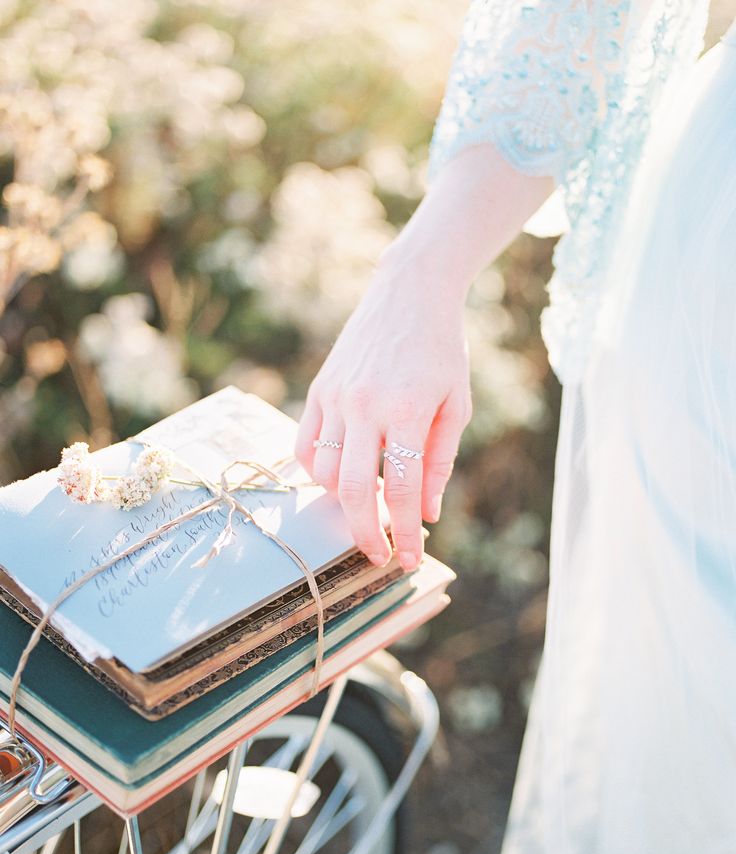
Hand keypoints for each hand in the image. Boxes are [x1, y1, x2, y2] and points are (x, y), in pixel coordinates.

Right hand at [294, 241, 471, 570]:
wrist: (410, 292)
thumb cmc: (442, 350)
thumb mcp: (456, 406)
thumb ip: (440, 462)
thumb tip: (427, 513)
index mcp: (408, 410)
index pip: (402, 489)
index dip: (405, 533)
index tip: (407, 561)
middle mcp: (365, 405)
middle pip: (355, 490)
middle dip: (365, 533)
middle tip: (378, 555)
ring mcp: (336, 396)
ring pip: (325, 472)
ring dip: (344, 502)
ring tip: (367, 510)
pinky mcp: (319, 389)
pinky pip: (305, 445)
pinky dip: (318, 473)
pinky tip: (340, 481)